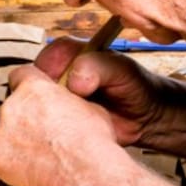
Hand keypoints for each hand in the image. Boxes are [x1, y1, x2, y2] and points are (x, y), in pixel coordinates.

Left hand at [0, 64, 120, 185]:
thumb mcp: (88, 105)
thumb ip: (66, 100)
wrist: (86, 172)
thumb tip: (66, 104)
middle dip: (24, 118)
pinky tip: (34, 167)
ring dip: (18, 141)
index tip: (34, 98)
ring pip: (5, 133)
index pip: (21, 76)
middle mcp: (12, 107)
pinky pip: (0, 158)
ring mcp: (1, 133)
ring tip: (43, 153)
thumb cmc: (91, 142)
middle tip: (44, 133)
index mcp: (34, 88)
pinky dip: (13, 163)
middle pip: (12, 107)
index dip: (29, 87)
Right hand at [34, 37, 164, 146]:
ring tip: (70, 119)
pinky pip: (49, 123)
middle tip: (64, 105)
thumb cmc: (137, 86)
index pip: (50, 55)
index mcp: (75, 54)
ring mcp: (62, 98)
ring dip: (50, 112)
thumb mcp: (122, 70)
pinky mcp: (63, 119)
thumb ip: (98, 67)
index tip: (58, 82)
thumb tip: (74, 81)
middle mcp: (63, 75)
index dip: (50, 68)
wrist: (147, 118)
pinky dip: (55, 128)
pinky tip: (70, 131)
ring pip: (40, 103)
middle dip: (46, 94)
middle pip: (37, 80)